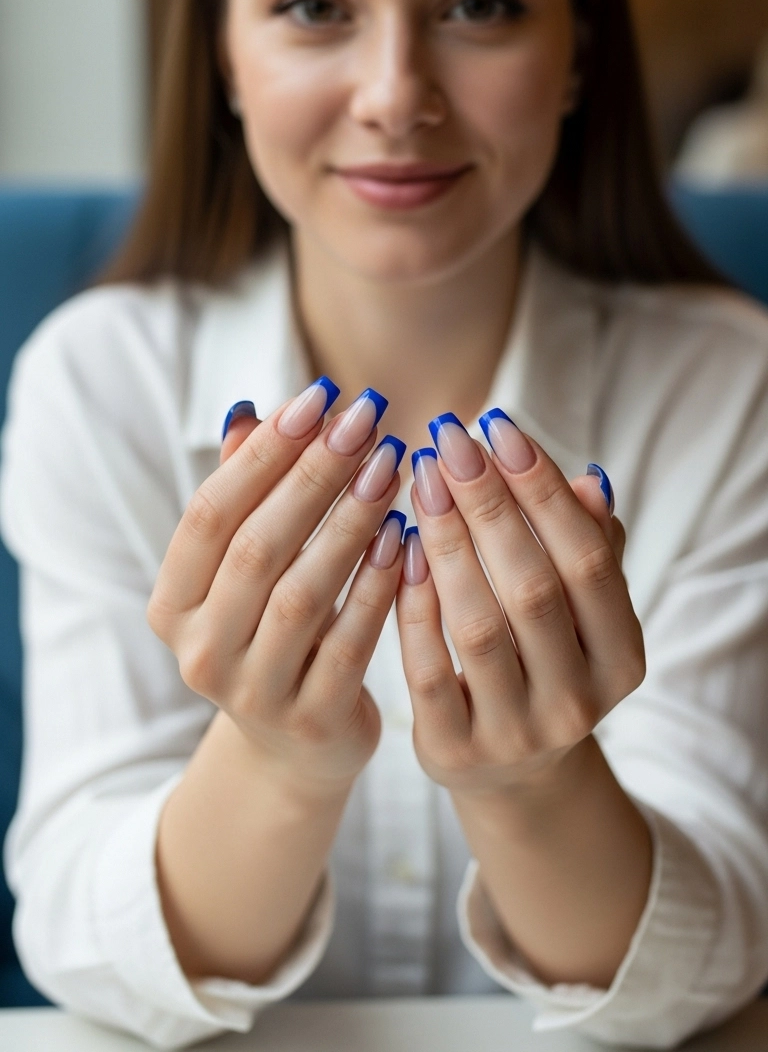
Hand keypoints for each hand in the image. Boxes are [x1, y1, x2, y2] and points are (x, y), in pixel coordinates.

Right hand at [148, 380, 405, 797]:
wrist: (297, 746)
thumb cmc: (273, 628)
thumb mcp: (246, 569)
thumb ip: (245, 496)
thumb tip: (249, 413)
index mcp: (172, 605)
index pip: (209, 513)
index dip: (263, 453)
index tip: (318, 397)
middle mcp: (201, 652)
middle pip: (256, 548)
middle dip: (314, 475)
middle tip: (366, 420)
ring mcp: (254, 692)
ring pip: (303, 593)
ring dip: (350, 522)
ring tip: (392, 466)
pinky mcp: (313, 719)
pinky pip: (351, 642)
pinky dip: (378, 585)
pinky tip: (405, 536)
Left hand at [396, 411, 643, 795]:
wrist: (509, 768)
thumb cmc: (545, 654)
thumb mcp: (581, 609)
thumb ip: (588, 545)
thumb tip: (589, 480)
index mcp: (622, 656)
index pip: (587, 558)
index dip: (544, 490)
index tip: (499, 427)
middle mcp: (578, 701)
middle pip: (533, 587)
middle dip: (488, 504)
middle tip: (447, 439)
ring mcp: (516, 732)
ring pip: (478, 625)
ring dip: (446, 542)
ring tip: (419, 479)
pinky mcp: (455, 749)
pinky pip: (427, 667)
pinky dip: (413, 603)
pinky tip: (397, 545)